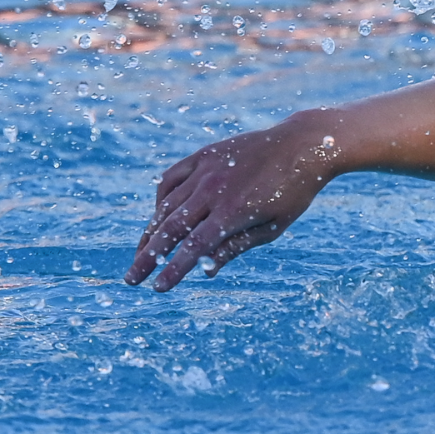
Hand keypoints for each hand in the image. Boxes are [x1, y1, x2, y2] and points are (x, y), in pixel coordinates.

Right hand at [124, 113, 343, 290]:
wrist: (303, 145)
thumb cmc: (293, 192)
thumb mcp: (273, 226)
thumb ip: (236, 246)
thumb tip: (206, 270)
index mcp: (233, 212)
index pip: (193, 248)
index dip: (173, 270)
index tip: (157, 288)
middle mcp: (213, 190)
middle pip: (170, 229)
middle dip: (147, 256)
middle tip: (131, 278)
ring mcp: (206, 169)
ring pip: (166, 205)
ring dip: (150, 231)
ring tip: (140, 253)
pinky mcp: (204, 155)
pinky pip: (171, 179)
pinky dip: (161, 199)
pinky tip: (158, 215)